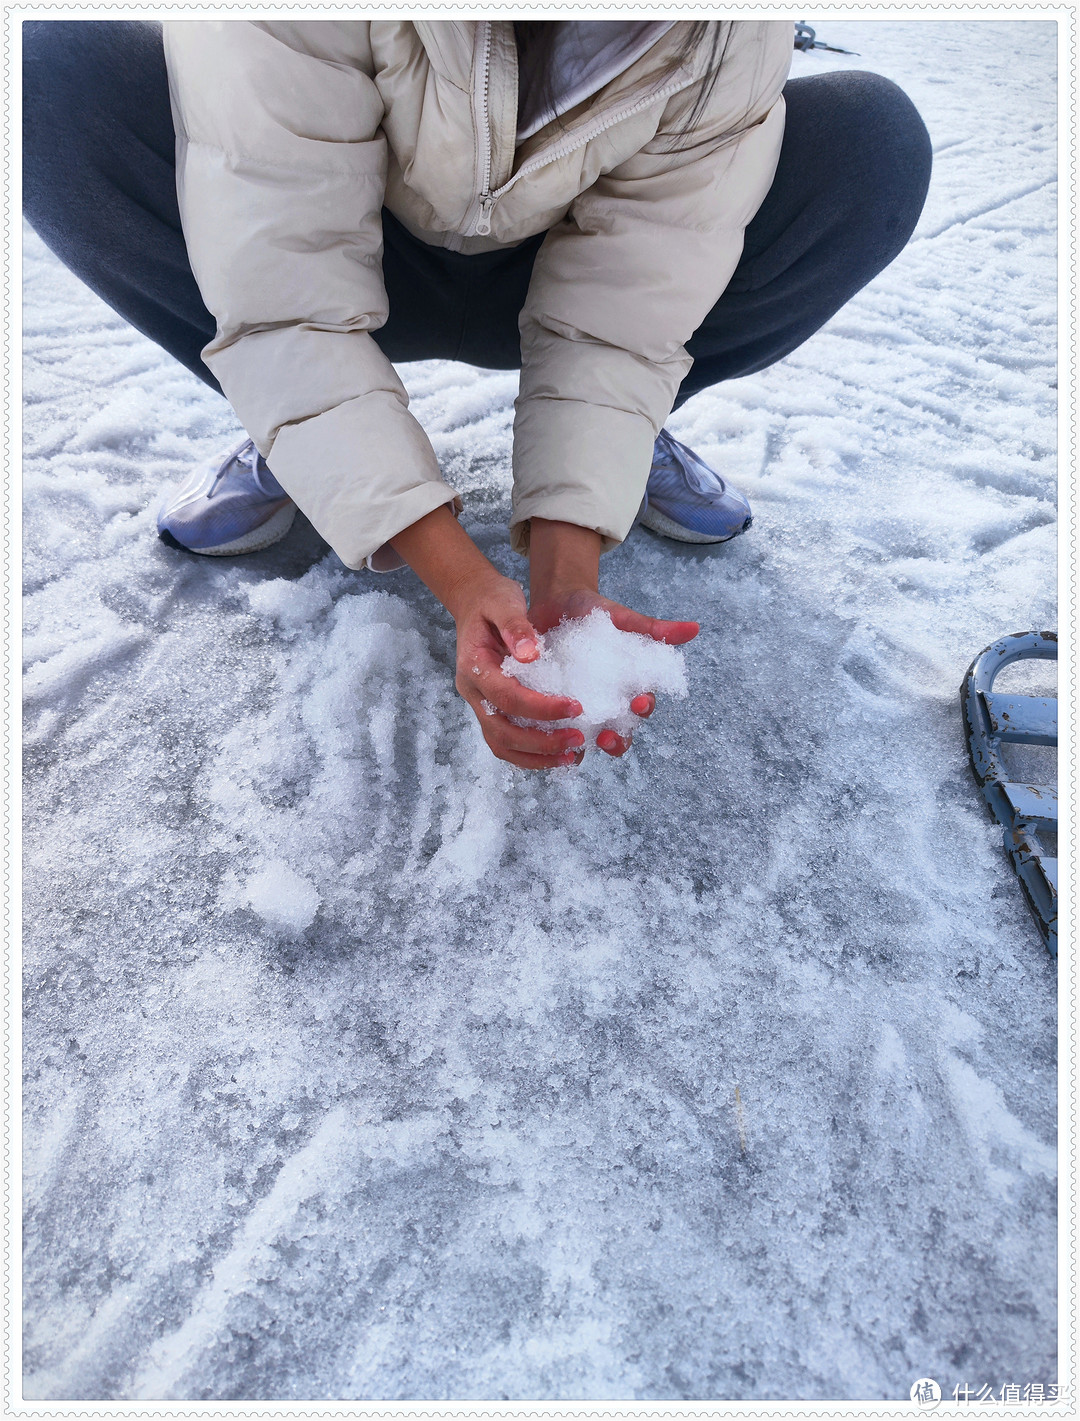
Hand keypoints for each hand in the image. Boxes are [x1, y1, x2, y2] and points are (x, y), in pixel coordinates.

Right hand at [389, 506, 584, 769]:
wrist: (476, 602)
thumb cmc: (493, 600)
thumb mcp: (504, 600)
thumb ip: (515, 625)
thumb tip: (531, 653)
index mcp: (474, 666)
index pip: (506, 696)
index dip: (540, 707)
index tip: (575, 706)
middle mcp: (473, 691)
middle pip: (502, 730)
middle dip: (541, 740)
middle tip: (578, 739)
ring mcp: (480, 703)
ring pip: (501, 744)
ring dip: (536, 756)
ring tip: (572, 755)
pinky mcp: (491, 709)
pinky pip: (507, 742)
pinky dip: (531, 754)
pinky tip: (561, 753)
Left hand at [528, 587, 698, 757]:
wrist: (554, 603)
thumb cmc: (593, 611)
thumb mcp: (622, 618)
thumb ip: (654, 629)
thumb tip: (695, 628)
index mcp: (628, 686)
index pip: (642, 707)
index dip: (643, 709)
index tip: (639, 701)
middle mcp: (606, 702)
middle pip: (619, 733)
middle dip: (617, 740)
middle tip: (607, 737)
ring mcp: (578, 707)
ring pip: (586, 739)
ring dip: (585, 747)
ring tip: (578, 744)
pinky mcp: (550, 707)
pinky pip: (553, 731)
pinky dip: (552, 738)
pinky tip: (546, 737)